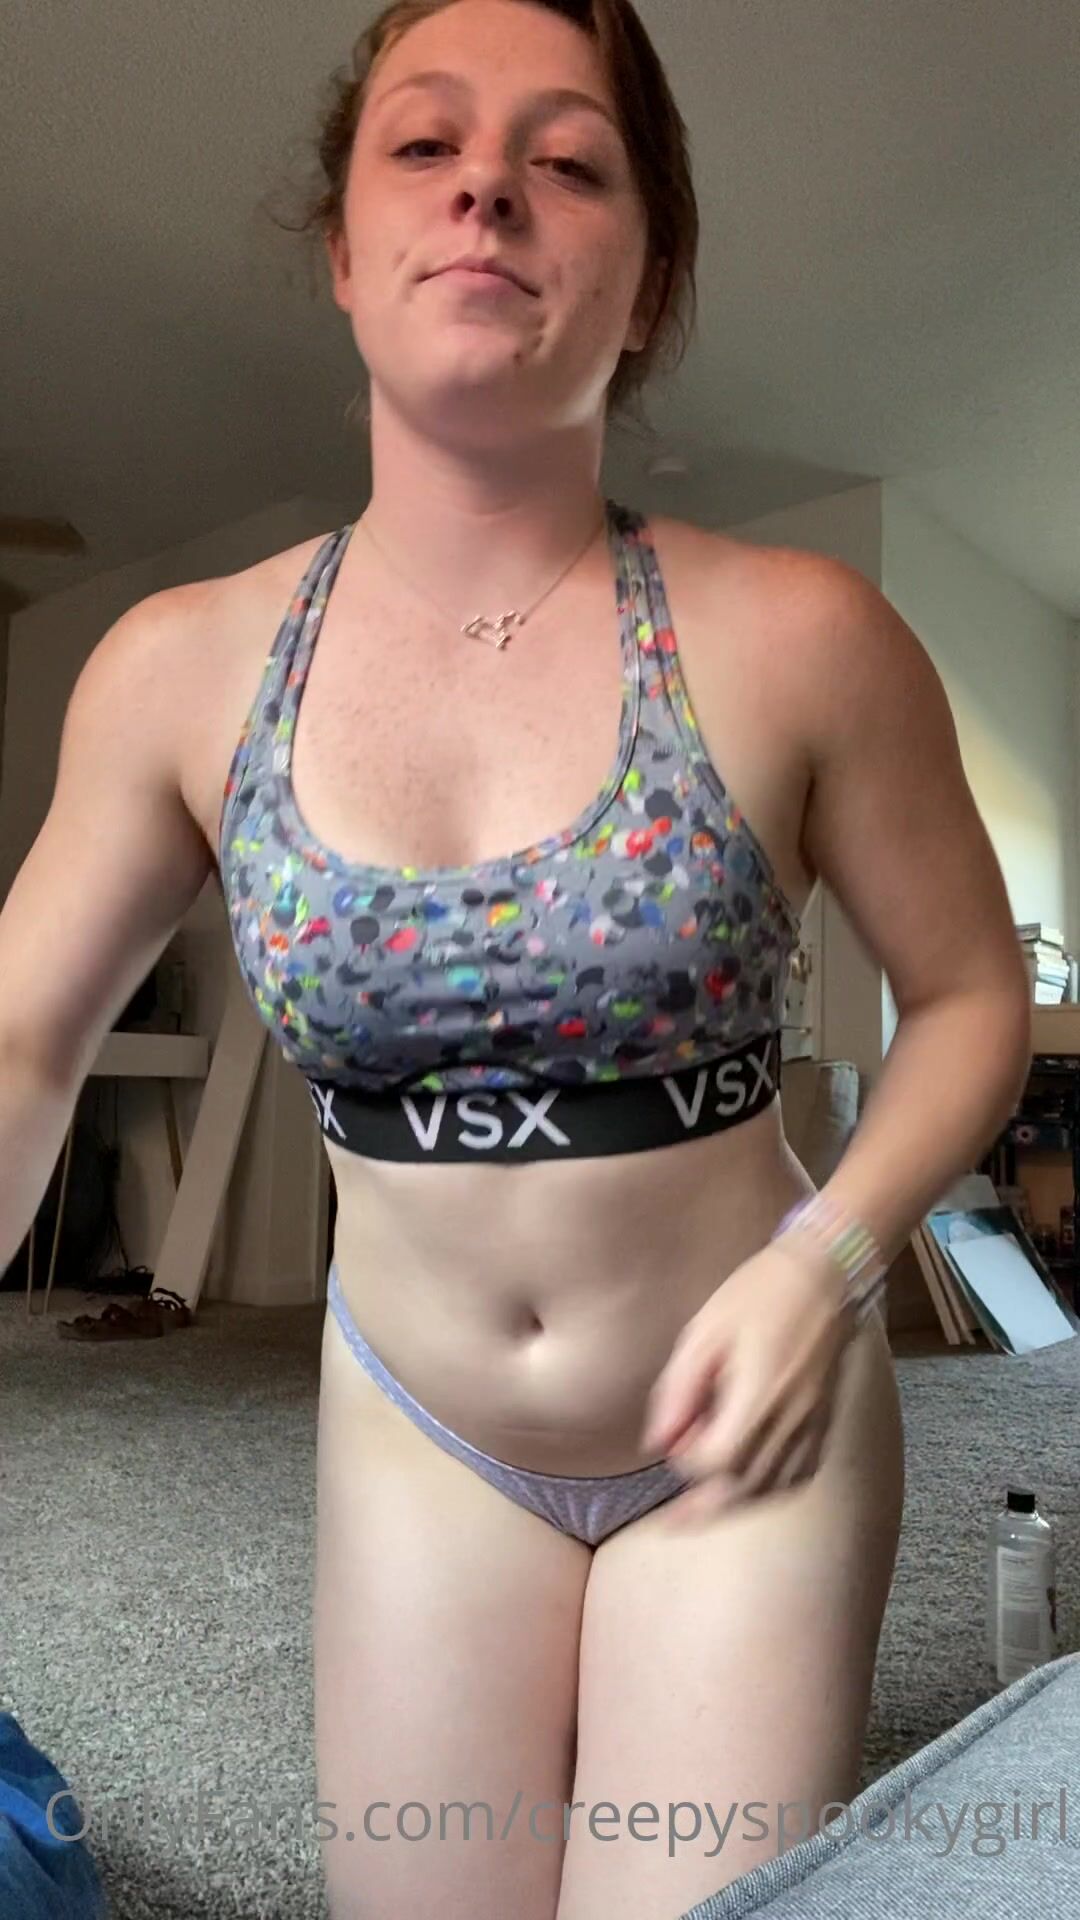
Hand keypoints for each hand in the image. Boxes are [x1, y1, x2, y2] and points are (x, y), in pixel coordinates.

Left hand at [640, 1239, 858, 1525]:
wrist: (824, 1276)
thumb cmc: (757, 1295)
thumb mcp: (704, 1332)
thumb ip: (679, 1391)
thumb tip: (658, 1442)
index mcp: (757, 1396)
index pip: (718, 1462)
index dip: (688, 1464)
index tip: (674, 1441)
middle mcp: (790, 1420)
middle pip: (747, 1489)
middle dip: (707, 1508)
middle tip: (674, 1523)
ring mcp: (813, 1424)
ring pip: (774, 1488)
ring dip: (738, 1502)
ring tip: (706, 1507)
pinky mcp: (824, 1422)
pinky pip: (799, 1474)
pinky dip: (770, 1487)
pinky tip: (750, 1480)